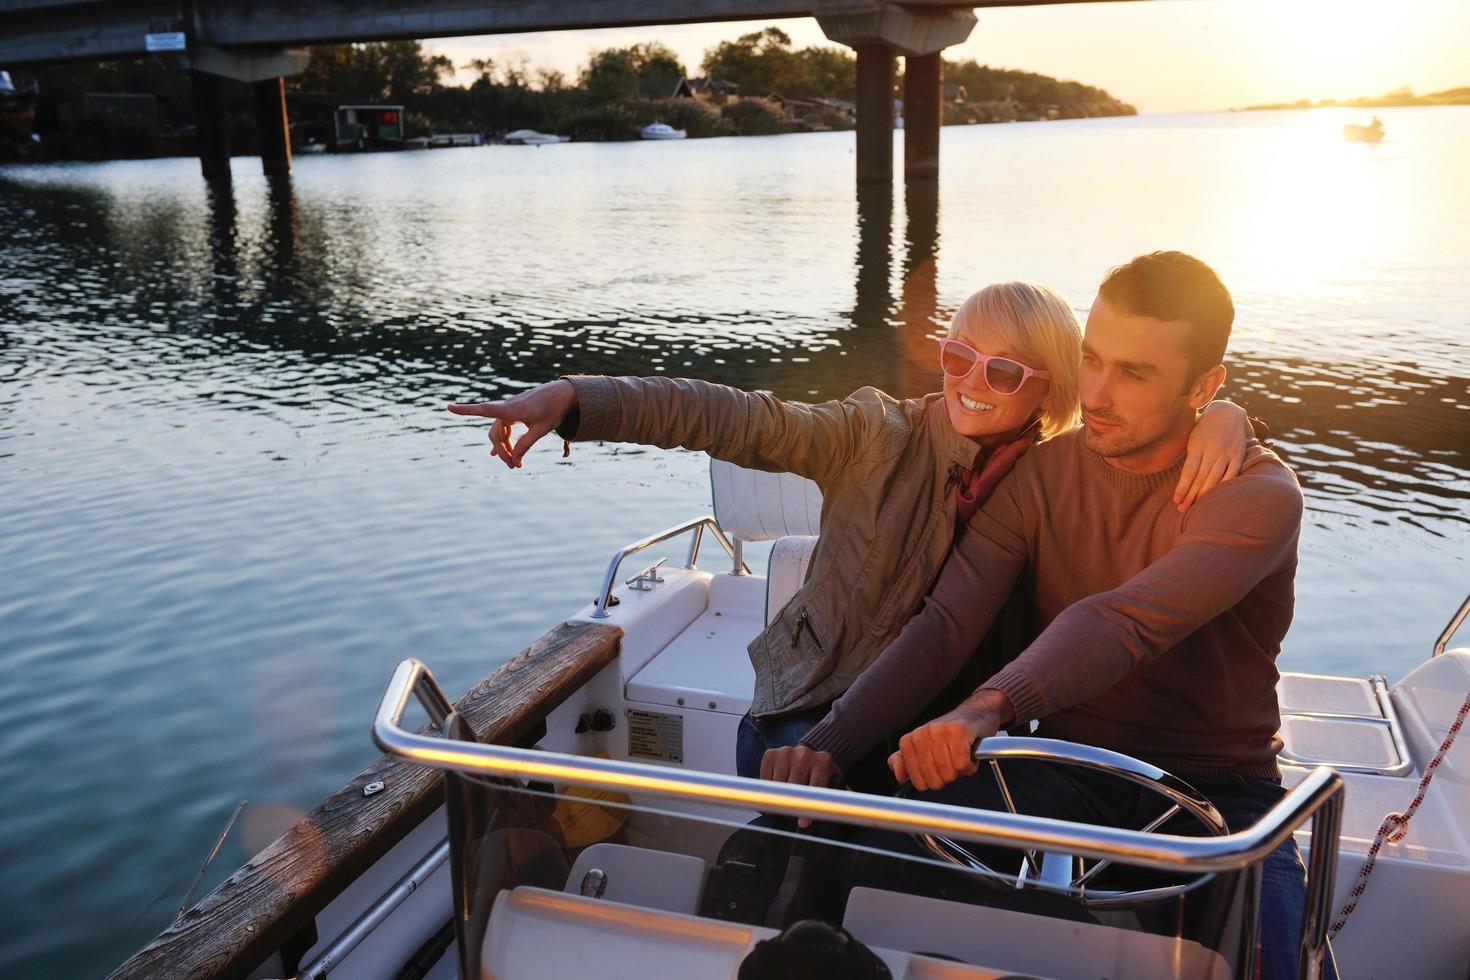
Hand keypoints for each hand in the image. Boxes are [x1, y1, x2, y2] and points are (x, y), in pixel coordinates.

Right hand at [447, 379, 576, 468]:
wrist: (565, 394)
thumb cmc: (554, 410)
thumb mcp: (542, 430)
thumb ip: (525, 444)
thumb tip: (515, 460)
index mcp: (512, 409)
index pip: (484, 409)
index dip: (466, 410)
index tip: (448, 407)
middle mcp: (508, 407)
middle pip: (495, 433)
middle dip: (502, 451)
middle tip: (515, 467)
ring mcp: (511, 409)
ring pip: (500, 431)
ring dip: (505, 447)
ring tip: (515, 463)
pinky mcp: (516, 411)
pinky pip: (505, 427)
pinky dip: (505, 439)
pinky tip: (501, 452)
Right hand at [761, 745, 841, 827]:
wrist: (806, 755)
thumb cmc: (820, 775)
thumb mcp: (833, 783)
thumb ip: (841, 796)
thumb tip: (854, 808)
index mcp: (823, 761)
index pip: (815, 788)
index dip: (808, 807)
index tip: (803, 823)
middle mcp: (804, 753)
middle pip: (794, 787)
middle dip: (791, 804)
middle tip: (790, 816)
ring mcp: (786, 752)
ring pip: (778, 784)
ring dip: (779, 797)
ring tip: (785, 802)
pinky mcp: (771, 754)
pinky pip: (765, 779)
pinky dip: (769, 789)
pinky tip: (776, 791)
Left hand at [889, 704, 1001, 791]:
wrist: (974, 714)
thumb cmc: (949, 735)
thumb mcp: (922, 748)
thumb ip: (905, 762)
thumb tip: (899, 776)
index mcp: (909, 741)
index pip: (918, 782)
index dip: (933, 781)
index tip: (939, 769)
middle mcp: (921, 735)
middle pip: (934, 780)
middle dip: (948, 776)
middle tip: (952, 762)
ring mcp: (939, 731)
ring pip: (949, 773)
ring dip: (960, 771)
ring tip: (961, 756)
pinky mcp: (958, 731)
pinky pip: (962, 765)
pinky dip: (970, 766)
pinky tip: (969, 755)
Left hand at [1175, 401, 1249, 512]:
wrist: (1228, 411)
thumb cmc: (1204, 427)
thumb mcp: (1192, 437)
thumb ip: (1190, 455)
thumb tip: (1182, 476)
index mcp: (1197, 445)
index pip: (1189, 471)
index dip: (1183, 487)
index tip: (1176, 500)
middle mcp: (1212, 450)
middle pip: (1200, 478)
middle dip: (1191, 495)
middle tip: (1182, 510)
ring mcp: (1226, 452)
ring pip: (1215, 477)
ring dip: (1204, 494)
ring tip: (1195, 506)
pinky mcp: (1238, 454)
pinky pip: (1232, 473)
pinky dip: (1224, 485)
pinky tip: (1217, 497)